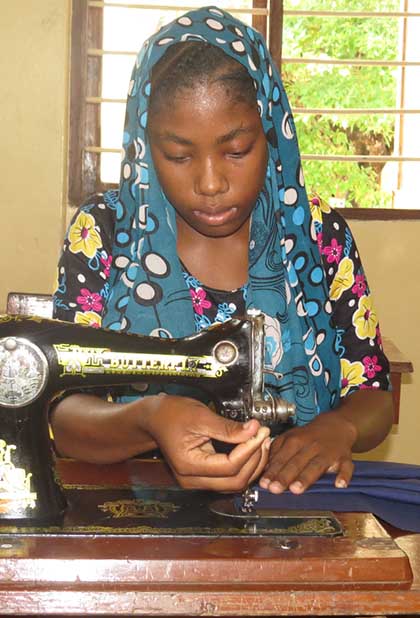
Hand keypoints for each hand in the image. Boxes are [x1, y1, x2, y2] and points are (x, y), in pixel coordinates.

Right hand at [140, 394, 270, 490]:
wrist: (154, 417)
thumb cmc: (170, 415)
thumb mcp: (200, 417)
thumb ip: (228, 428)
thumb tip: (254, 430)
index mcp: (188, 466)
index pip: (230, 466)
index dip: (249, 449)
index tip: (260, 431)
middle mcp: (192, 480)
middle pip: (235, 481)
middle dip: (254, 459)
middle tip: (264, 436)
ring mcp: (197, 480)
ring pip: (234, 483)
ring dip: (252, 465)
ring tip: (261, 441)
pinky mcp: (203, 476)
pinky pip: (229, 477)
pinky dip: (244, 465)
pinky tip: (251, 448)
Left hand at [259, 410, 356, 494]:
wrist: (336, 425)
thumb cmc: (309, 436)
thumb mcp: (290, 437)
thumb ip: (277, 452)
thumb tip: (264, 468)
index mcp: (296, 440)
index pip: (281, 457)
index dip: (272, 471)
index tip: (264, 483)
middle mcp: (311, 446)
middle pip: (296, 463)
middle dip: (285, 476)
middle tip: (275, 488)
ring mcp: (329, 452)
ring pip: (316, 466)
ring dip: (306, 477)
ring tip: (297, 489)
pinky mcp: (345, 458)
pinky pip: (346, 467)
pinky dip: (344, 475)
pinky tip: (339, 484)